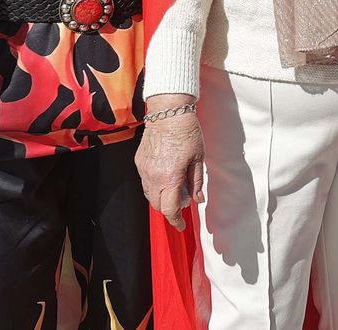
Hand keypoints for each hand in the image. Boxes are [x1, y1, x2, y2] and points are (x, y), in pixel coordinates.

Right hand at [136, 94, 203, 230]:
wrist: (168, 112)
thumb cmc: (187, 132)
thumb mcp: (198, 158)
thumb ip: (196, 182)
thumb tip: (198, 200)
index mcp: (170, 177)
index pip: (169, 209)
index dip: (176, 220)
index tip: (182, 225)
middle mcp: (153, 176)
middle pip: (157, 205)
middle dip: (169, 210)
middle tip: (182, 205)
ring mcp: (144, 169)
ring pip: (149, 194)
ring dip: (160, 198)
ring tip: (174, 190)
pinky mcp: (139, 161)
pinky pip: (144, 181)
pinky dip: (154, 186)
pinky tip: (165, 178)